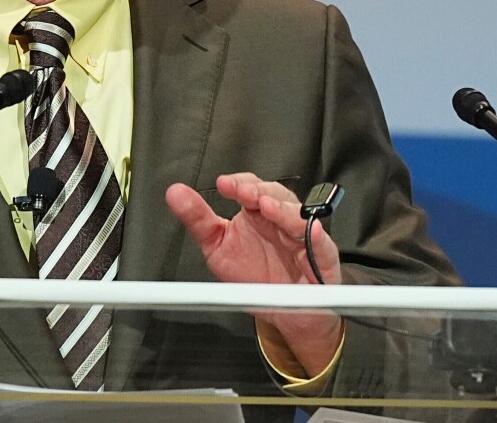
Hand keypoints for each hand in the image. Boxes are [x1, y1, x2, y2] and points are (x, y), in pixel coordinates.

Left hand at [165, 173, 343, 377]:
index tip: (223, 184)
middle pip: (274, 194)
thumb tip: (174, 193)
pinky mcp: (321, 257)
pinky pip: (321, 244)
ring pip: (297, 214)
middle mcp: (279, 220)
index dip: (238, 184)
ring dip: (282, 209)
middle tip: (243, 194)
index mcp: (256, 214)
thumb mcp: (218, 247)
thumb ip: (198, 220)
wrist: (283, 313)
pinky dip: (315, 235)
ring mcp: (300, 237)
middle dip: (259, 192)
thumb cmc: (255, 276)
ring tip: (266, 207)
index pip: (249, 188)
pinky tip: (308, 230)